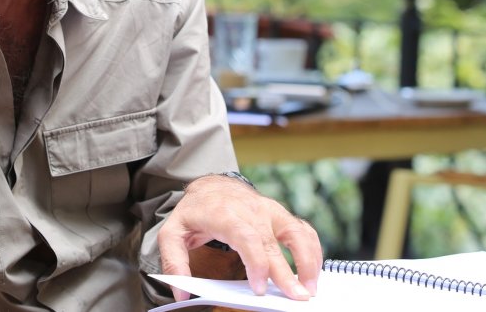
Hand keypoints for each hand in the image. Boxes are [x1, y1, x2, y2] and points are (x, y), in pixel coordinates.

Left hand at [158, 174, 321, 300]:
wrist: (211, 187)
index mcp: (224, 214)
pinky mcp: (281, 215)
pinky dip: (313, 249)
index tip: (260, 289)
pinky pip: (303, 230)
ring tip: (311, 287)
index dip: (256, 262)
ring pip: (296, 231)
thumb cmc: (194, 213)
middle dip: (287, 272)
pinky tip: (314, 271)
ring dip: (308, 259)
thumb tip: (182, 292)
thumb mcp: (172, 233)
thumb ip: (174, 263)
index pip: (245, 237)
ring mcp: (269, 210)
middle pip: (272, 243)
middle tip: (297, 298)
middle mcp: (251, 210)